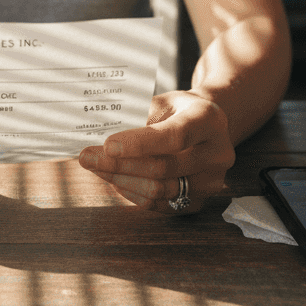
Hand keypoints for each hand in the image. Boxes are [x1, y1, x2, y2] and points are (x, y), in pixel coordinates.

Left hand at [77, 91, 233, 214]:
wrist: (206, 125)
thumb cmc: (178, 110)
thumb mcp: (162, 100)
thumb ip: (139, 116)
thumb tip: (101, 137)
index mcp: (208, 120)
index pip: (174, 136)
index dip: (139, 144)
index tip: (107, 145)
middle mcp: (217, 153)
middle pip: (164, 167)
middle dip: (120, 164)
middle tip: (87, 157)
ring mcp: (212, 181)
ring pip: (160, 190)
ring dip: (122, 180)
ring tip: (97, 168)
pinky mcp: (200, 201)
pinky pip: (162, 205)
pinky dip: (134, 194)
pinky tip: (115, 181)